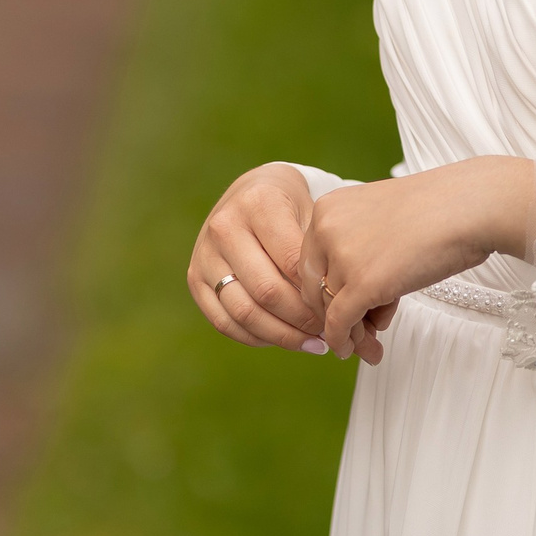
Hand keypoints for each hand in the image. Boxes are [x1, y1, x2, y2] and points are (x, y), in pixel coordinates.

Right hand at [189, 162, 329, 354]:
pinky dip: (257, 337)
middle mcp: (224, 227)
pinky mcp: (195, 279)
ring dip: (282, 336)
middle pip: (266, 291)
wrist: (252, 191)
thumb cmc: (291, 206)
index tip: (340, 308)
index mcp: (258, 204)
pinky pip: (224, 322)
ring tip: (314, 344)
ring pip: (243, 312)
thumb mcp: (311, 212)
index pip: (291, 262)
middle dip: (302, 319)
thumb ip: (317, 253)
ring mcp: (204, 254)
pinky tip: (285, 339)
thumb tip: (333, 307)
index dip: (317, 292)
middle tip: (330, 332)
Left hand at [299, 156, 530, 361]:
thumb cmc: (440, 209)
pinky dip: (345, 341)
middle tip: (360, 331)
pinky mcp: (360, 284)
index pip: (311, 261)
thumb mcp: (383, 219)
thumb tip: (350, 293)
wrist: (471, 206)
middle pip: (315, 287)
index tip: (348, 306)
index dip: (330, 289)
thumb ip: (359, 246)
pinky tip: (356, 351)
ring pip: (330, 309)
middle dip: (336, 314)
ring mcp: (341, 256)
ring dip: (352, 331)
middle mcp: (326, 229)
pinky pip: (340, 323)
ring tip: (371, 344)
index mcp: (328, 207)